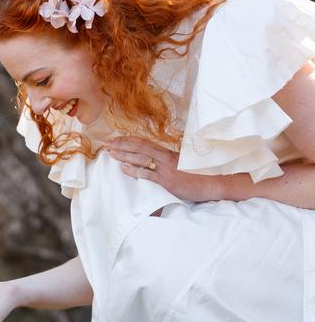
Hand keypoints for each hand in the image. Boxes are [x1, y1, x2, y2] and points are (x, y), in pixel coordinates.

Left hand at [105, 136, 223, 201]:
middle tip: (107, 144)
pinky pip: (148, 174)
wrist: (214, 183)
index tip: (115, 139)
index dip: (128, 140)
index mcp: (168, 153)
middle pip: (139, 147)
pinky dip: (135, 171)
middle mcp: (166, 158)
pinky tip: (124, 169)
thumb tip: (153, 162)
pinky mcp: (168, 181)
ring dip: (124, 155)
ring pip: (141, 158)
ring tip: (111, 153)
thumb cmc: (198, 175)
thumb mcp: (181, 165)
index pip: (144, 142)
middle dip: (121, 145)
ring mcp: (166, 169)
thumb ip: (167, 162)